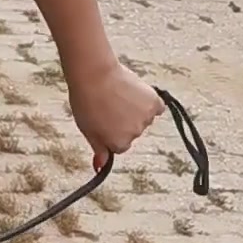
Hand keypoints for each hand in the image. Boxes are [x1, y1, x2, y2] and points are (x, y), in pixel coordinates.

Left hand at [67, 58, 161, 172]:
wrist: (94, 75)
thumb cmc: (86, 101)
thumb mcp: (87, 129)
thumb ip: (99, 149)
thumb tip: (101, 167)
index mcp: (119, 144)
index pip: (119, 145)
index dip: (110, 132)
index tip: (102, 119)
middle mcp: (135, 135)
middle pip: (132, 132)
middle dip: (123, 122)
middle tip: (109, 104)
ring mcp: (146, 119)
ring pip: (144, 119)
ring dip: (136, 111)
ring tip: (119, 96)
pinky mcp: (154, 102)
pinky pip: (157, 107)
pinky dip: (149, 102)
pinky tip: (136, 94)